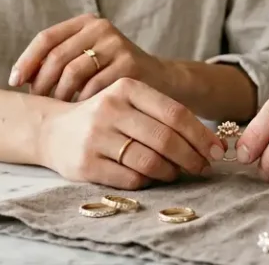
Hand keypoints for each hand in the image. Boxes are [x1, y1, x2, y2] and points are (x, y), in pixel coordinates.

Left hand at [10, 14, 167, 101]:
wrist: (160, 82)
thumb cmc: (113, 74)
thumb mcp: (88, 59)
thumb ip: (60, 60)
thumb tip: (18, 78)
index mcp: (86, 23)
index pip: (46, 37)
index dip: (27, 60)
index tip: (15, 82)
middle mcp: (101, 28)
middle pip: (57, 56)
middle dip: (41, 82)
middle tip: (36, 103)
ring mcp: (117, 45)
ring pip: (73, 72)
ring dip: (59, 95)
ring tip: (56, 110)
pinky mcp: (130, 64)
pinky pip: (94, 87)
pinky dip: (81, 103)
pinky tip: (78, 114)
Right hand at [38, 77, 224, 188]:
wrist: (52, 130)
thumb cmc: (104, 117)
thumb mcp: (129, 101)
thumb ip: (164, 114)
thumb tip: (211, 142)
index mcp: (126, 88)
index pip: (175, 112)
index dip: (201, 134)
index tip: (217, 150)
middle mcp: (110, 109)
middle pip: (165, 139)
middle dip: (192, 157)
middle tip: (203, 167)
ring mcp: (95, 137)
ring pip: (150, 161)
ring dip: (171, 172)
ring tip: (177, 173)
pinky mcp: (86, 164)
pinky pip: (131, 179)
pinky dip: (148, 181)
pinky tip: (152, 178)